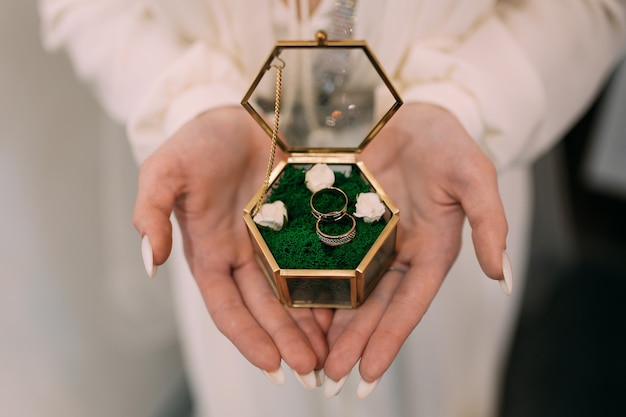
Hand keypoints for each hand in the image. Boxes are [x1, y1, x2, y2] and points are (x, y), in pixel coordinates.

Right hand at [132, 107, 330, 385]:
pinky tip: (348, 312)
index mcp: (210, 251)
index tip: (273, 367)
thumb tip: (150, 263)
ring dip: (309, 328)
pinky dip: (328, 290)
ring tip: (333, 355)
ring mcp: (274, 242)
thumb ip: (152, 212)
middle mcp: (242, 255)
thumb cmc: (202, 139)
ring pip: (293, 295)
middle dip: (286, 343)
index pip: (227, 307)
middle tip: (313, 372)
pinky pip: (317, 263)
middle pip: (265, 310)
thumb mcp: (167, 169)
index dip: (247, 338)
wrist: (245, 108)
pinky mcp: (302, 225)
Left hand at [320, 103, 511, 396]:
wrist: (397, 107)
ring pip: (347, 290)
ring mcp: (366, 239)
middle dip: (354, 344)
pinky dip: (312, 286)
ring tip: (310, 360)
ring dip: (331, 326)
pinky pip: (324, 259)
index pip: (410, 303)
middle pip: (374, 307)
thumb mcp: (471, 173)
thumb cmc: (441, 139)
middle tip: (330, 381)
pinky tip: (293, 311)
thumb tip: (501, 276)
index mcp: (430, 248)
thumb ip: (489, 221)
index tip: (369, 374)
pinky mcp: (339, 222)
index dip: (391, 338)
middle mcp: (396, 251)